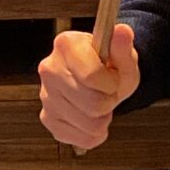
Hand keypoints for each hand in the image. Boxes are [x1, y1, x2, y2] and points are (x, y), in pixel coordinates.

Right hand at [37, 24, 139, 151]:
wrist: (101, 80)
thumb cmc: (110, 66)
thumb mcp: (123, 56)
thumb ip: (123, 46)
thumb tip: (122, 31)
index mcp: (66, 45)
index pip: (92, 77)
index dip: (111, 83)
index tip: (112, 78)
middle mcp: (49, 69)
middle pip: (92, 103)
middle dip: (108, 102)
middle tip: (107, 92)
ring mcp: (46, 96)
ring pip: (88, 124)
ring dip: (103, 118)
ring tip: (99, 103)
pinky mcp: (48, 119)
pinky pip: (81, 138)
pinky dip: (93, 133)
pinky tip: (92, 117)